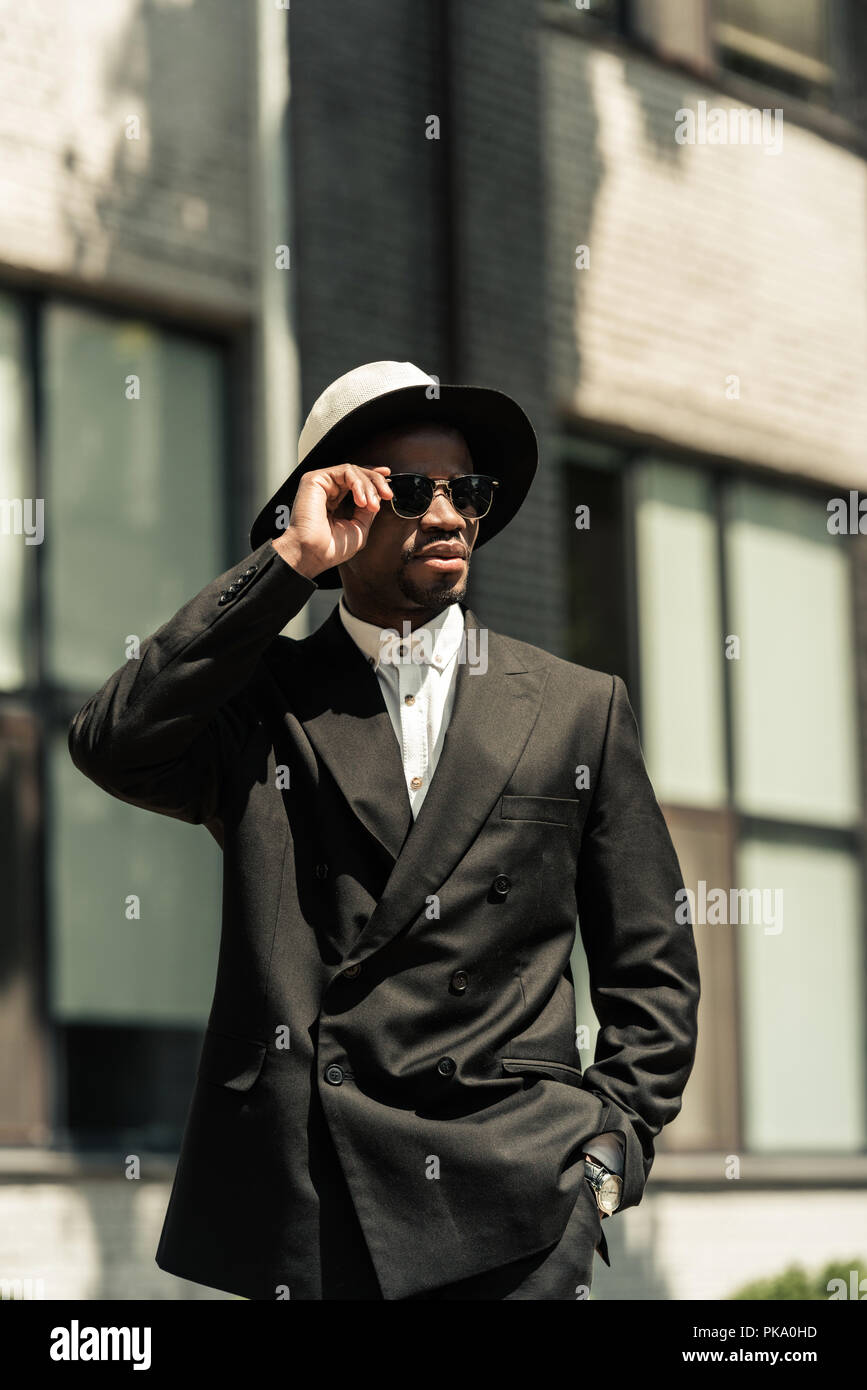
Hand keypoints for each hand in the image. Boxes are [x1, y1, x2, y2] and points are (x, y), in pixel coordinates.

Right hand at [271, 463, 392, 578]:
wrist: (312, 555)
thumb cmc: (330, 548)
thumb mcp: (359, 528)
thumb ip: (368, 510)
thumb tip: (378, 497)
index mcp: (335, 500)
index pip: (356, 482)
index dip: (373, 478)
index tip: (389, 481)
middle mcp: (327, 490)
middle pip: (357, 473)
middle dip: (376, 482)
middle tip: (388, 495)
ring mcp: (321, 483)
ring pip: (353, 471)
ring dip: (368, 486)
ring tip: (371, 504)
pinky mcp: (315, 479)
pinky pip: (345, 471)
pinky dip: (358, 484)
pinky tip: (361, 500)